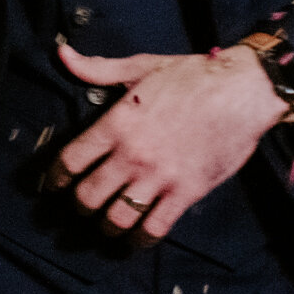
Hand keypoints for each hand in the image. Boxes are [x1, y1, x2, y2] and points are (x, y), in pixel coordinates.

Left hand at [49, 44, 287, 240]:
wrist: (241, 91)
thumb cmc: (192, 76)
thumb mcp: (140, 67)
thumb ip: (98, 68)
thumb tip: (62, 54)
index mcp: (116, 123)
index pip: (71, 160)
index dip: (55, 178)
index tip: (52, 186)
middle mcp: (132, 154)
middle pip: (88, 196)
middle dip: (78, 207)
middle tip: (78, 210)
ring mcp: (159, 176)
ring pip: (117, 217)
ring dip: (106, 226)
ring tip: (104, 226)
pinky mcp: (186, 192)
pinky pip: (155, 227)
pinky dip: (141, 240)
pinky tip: (136, 240)